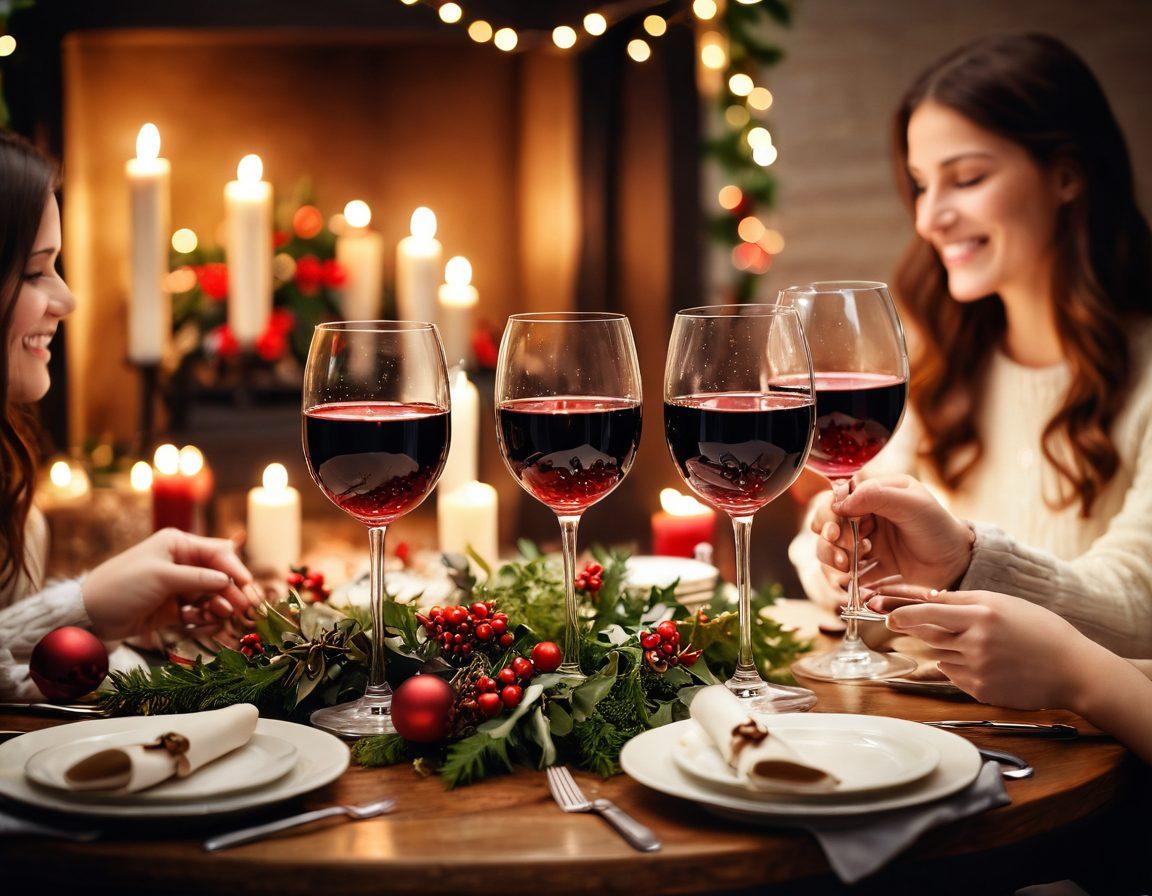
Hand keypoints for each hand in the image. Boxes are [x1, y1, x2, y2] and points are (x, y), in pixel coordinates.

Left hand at [82, 529, 259, 640]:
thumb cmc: (122, 586)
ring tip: (222, 615)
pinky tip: (202, 621)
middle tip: (245, 606)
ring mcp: (177, 586)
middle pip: (218, 575)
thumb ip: (199, 578)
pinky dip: (203, 616)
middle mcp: (180, 563)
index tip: (248, 584)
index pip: (217, 553)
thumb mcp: (162, 577)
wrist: (89, 615)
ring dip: (218, 604)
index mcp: (177, 545)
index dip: (235, 568)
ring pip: (210, 594)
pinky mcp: (173, 608)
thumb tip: (230, 579)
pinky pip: (198, 611)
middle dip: (231, 590)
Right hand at [812, 475, 973, 590]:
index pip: (836, 499)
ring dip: (831, 558)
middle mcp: (865, 517)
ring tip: (847, 567)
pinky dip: (840, 580)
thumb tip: (840, 503)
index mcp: (873, 495)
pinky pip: (844, 574)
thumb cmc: (939, 527)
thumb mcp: (913, 503)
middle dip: (829, 540)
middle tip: (843, 553)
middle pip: (826, 524)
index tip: (836, 530)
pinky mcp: (870, 568)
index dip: (829, 514)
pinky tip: (850, 584)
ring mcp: (865, 543)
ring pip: (830, 549)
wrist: (957, 564)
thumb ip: (877, 495)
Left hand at [878, 589, 1106, 710]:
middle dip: (915, 627)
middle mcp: (976, 641)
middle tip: (902, 620)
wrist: (1073, 669)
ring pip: (940, 654)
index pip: (929, 612)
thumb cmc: (1040, 631)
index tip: (886, 614)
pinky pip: (953, 675)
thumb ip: (965, 602)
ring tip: (980, 644)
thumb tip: (929, 600)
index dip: (904, 613)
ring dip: (948, 647)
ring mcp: (977, 668)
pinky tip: (986, 662)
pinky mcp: (980, 690)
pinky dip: (959, 666)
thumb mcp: (1004, 604)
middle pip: (929, 634)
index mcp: (983, 614)